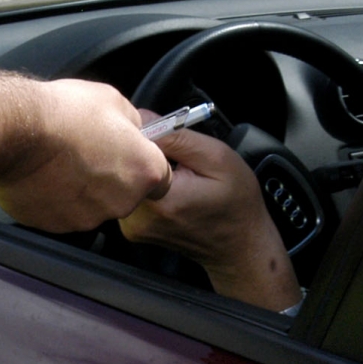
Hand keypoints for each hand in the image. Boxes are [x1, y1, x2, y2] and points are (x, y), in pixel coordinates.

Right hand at [0, 80, 172, 232]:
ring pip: (94, 205)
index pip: (161, 178)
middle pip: (126, 194)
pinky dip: (58, 198)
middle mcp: (122, 200)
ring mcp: (89, 217)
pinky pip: (65, 213)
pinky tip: (46, 175)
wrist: (16, 132)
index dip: (144, 165)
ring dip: (84, 189)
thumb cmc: (63, 114)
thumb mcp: (113, 100)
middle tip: (90, 153)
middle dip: (112, 177)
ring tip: (63, 162)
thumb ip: (131, 123)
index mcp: (144, 170)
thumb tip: (131, 130)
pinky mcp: (59, 225)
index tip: (130, 156)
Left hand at [120, 126, 299, 311]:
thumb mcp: (217, 158)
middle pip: (123, 164)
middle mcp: (139, 216)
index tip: (168, 135)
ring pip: (125, 177)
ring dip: (145, 168)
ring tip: (176, 174)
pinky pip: (130, 192)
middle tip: (176, 157)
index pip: (132, 148)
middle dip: (145, 150)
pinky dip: (146, 184)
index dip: (148, 133)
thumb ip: (177, 137)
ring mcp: (133, 226)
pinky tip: (169, 188)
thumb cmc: (236, 203)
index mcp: (160, 199)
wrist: (239, 246)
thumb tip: (143, 117)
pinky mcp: (132, 229)